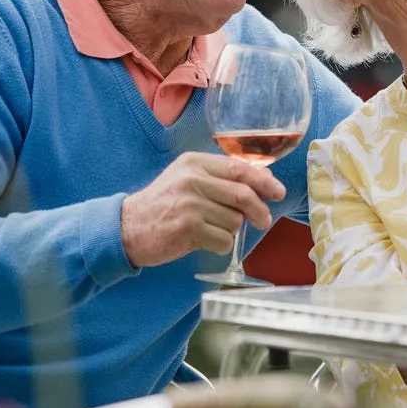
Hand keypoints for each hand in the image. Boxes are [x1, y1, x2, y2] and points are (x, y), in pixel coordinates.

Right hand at [120, 152, 285, 266]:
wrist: (128, 228)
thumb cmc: (164, 204)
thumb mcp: (187, 179)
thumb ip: (219, 177)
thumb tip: (262, 182)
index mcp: (195, 162)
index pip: (239, 169)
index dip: (263, 181)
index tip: (278, 191)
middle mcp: (192, 179)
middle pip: (243, 194)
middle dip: (259, 210)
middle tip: (264, 220)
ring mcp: (190, 203)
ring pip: (234, 220)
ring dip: (232, 230)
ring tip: (213, 230)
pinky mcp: (187, 228)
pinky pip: (224, 240)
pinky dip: (222, 245)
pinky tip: (206, 242)